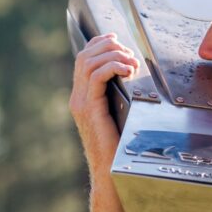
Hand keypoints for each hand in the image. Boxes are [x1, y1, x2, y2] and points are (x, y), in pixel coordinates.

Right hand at [68, 33, 140, 167]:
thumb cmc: (120, 148)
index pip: (83, 59)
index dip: (98, 43)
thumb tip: (133, 79)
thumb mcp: (120, 117)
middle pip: (84, 56)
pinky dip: (113, 67)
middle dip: (108, 46)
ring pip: (89, 63)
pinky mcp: (89, 109)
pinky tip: (128, 71)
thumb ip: (120, 99)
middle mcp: (77, 98)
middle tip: (129, 52)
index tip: (117, 38)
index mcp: (82, 97)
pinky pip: (96, 77)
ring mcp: (80, 103)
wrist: (111, 172)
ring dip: (113, 56)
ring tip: (132, 62)